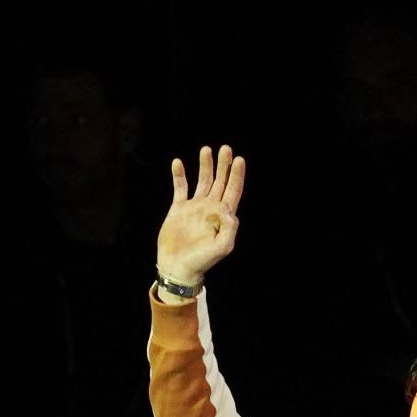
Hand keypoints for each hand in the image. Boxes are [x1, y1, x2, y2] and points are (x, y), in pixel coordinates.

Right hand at [156, 144, 245, 288]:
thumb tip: (229, 209)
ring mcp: (194, 207)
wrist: (178, 267)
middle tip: (225, 148)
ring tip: (206, 150)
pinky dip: (179, 175)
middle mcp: (210, 208)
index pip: (232, 190)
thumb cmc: (201, 261)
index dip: (236, 175)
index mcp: (222, 216)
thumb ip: (229, 228)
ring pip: (202, 181)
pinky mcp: (178, 209)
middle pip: (219, 181)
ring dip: (205, 166)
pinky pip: (180, 187)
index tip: (239, 159)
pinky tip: (178, 162)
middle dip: (223, 165)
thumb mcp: (222, 247)